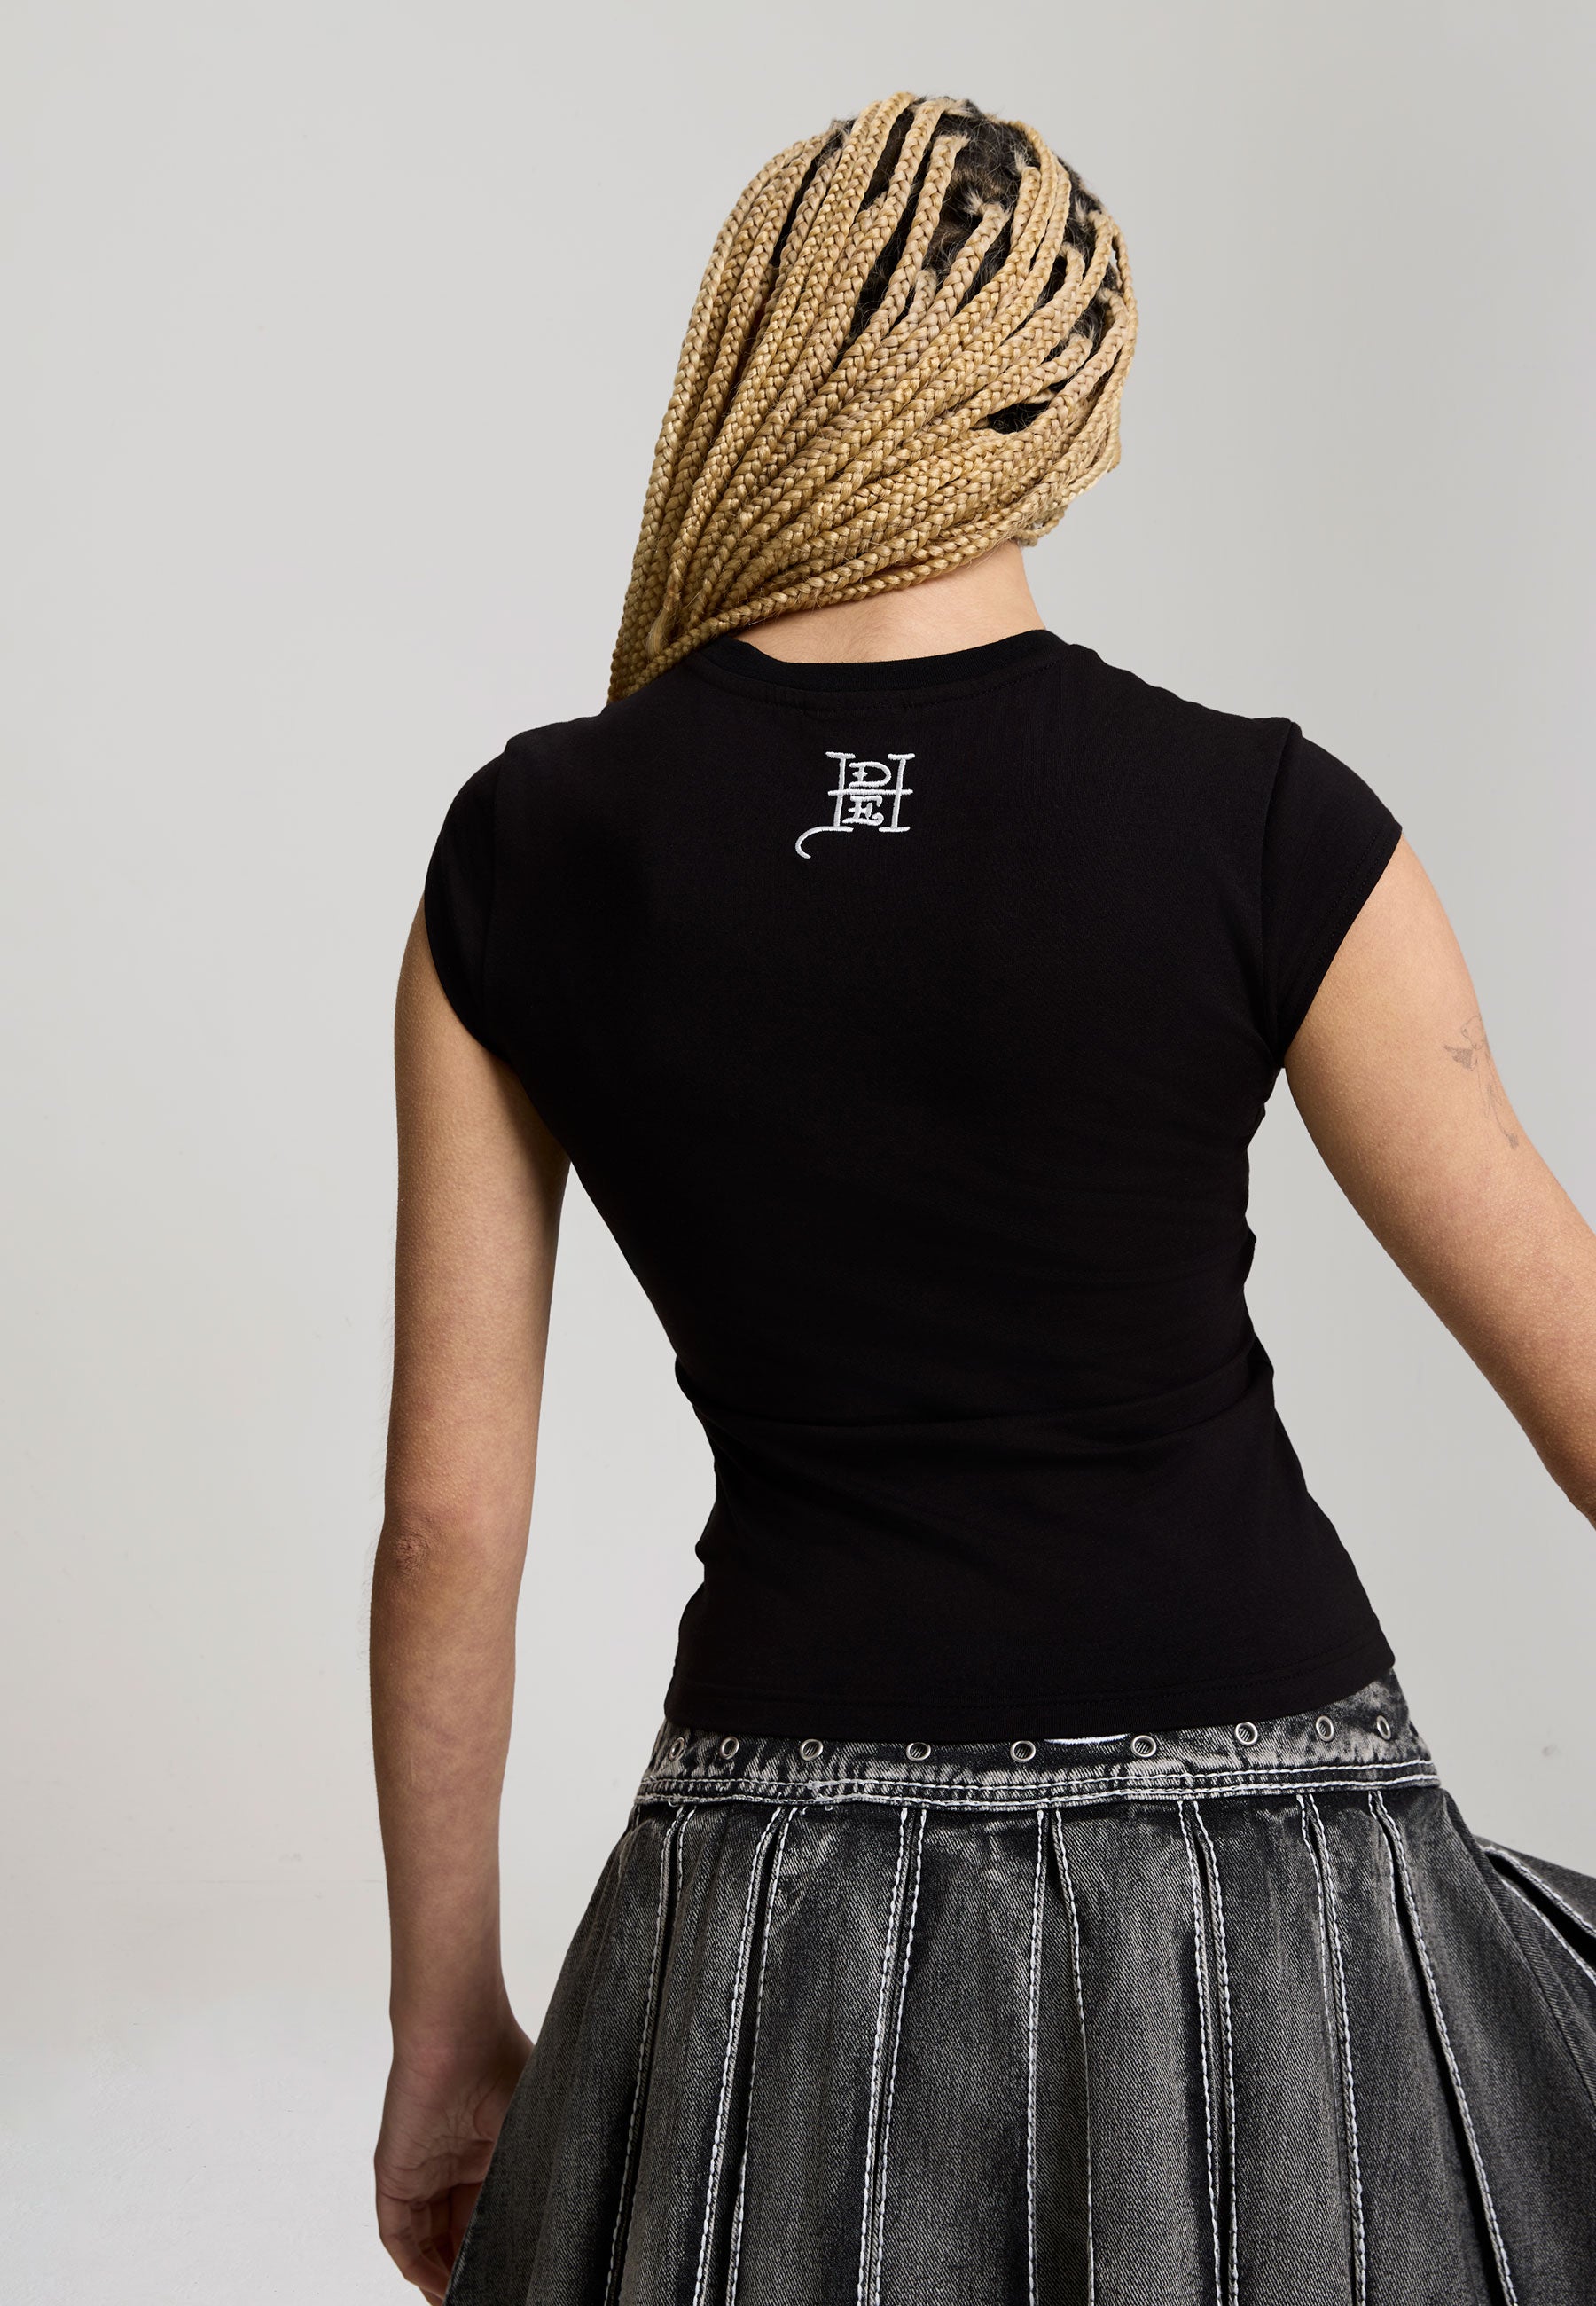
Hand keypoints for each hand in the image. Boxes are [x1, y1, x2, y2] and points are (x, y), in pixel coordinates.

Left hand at [375, 2023, 533, 2299]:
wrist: (459, 2029)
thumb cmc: (504, 2062)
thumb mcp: (532, 2128)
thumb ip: (537, 2172)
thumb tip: (566, 2226)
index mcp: (486, 2153)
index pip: (487, 2216)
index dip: (498, 2249)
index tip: (516, 2275)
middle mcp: (451, 2166)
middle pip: (455, 2235)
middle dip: (469, 2270)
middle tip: (490, 2294)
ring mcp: (421, 2171)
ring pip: (426, 2242)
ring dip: (441, 2277)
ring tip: (464, 2300)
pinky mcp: (394, 2174)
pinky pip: (398, 2233)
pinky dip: (415, 2265)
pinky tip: (437, 2289)